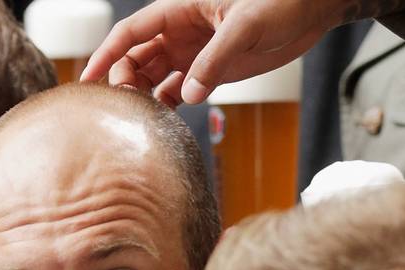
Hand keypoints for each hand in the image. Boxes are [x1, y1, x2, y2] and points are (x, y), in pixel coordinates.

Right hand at [81, 0, 402, 105]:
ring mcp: (195, 52)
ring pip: (154, 76)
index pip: (131, 33)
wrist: (315, 9)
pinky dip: (168, 105)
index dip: (107, 54)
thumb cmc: (282, 2)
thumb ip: (214, 61)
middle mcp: (181, 32)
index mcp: (180, 10)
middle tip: (123, 109)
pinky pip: (179, 90)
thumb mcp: (246, 27)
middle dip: (124, 81)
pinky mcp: (212, 70)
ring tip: (137, 120)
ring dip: (143, 96)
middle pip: (136, 58)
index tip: (89, 79)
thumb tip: (187, 96)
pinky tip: (162, 122)